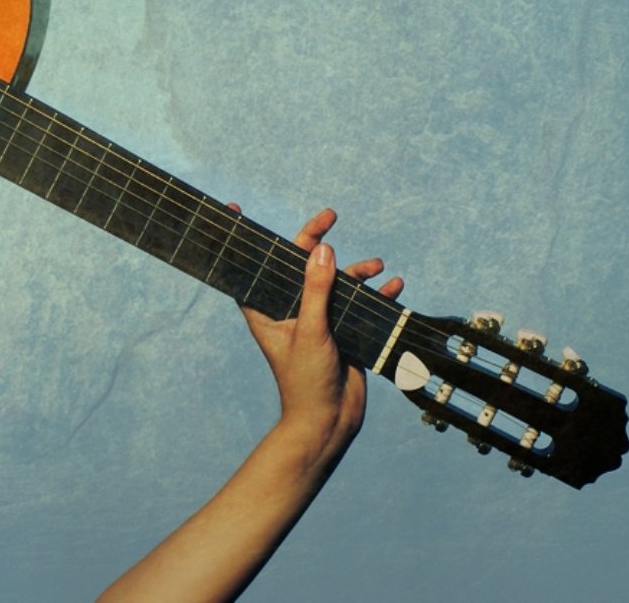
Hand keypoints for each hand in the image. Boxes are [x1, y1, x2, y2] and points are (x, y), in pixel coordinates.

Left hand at [236, 207, 403, 458]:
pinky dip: (375, 294)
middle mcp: (290, 310)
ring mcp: (317, 319)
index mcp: (267, 310)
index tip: (236, 207)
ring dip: (355, 271)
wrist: (330, 421)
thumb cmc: (306, 381)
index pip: (254, 266)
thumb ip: (317, 290)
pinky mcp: (342, 331)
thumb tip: (322, 250)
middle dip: (315, 241)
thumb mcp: (311, 331)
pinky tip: (392, 287)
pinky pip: (358, 304)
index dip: (246, 239)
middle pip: (300, 265)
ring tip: (377, 268)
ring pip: (334, 282)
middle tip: (330, 215)